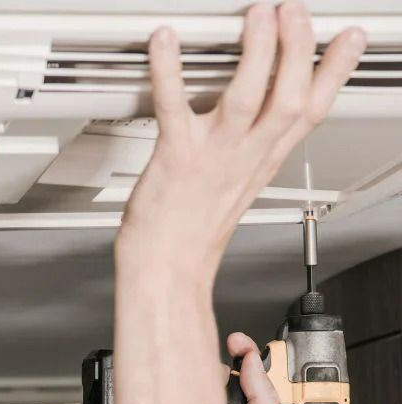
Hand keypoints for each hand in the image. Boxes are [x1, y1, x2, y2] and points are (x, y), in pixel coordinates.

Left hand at [116, 1, 366, 274]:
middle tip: (296, 12)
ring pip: (246, 99)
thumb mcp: (235, 186)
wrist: (165, 269)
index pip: (311, 113)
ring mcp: (212, 156)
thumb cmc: (190, 231)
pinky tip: (165, 42)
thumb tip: (255, 118)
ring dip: (257, 55)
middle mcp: (244, 156)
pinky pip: (172, 107)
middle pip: (290, 99)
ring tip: (259, 17)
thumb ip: (249, 147)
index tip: (348, 39)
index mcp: (261, 162)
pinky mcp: (174, 158)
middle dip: (298, 51)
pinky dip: (166, 71)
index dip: (334, 74)